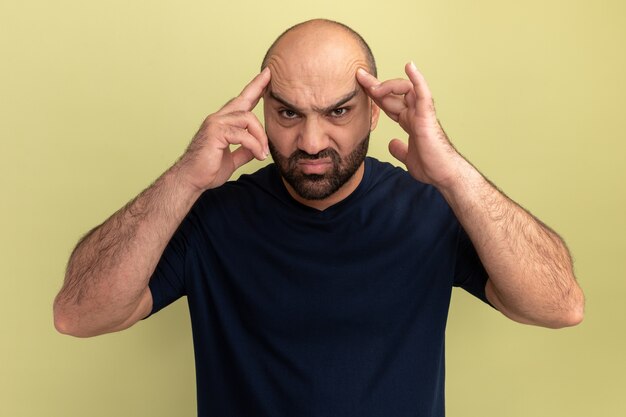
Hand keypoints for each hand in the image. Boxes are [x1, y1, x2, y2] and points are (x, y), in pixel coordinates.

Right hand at [177, 68, 270, 191]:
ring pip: (247, 118)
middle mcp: (217, 118)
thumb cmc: (207, 170)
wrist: (191, 180)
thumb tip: (257, 148)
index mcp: (222, 123)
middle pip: (242, 100)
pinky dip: (254, 144)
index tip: (266, 76)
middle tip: (270, 78)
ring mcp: (215, 123)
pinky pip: (242, 134)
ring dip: (260, 136)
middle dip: (257, 87)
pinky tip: (259, 155)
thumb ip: (244, 151)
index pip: (241, 102)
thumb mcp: (232, 159)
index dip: (253, 88)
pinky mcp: (215, 133)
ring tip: (264, 152)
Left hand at [356, 63, 465, 188]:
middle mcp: (415, 113)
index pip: (388, 103)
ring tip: (374, 87)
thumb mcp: (408, 157)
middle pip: (392, 93)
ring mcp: (421, 113)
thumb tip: (392, 144)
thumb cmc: (431, 166)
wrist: (443, 174)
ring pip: (405, 89)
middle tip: (359, 75)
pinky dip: (417, 79)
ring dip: (388, 85)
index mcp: (409, 121)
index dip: (374, 94)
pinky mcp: (427, 116)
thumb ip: (399, 149)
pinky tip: (409, 66)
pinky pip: (423, 93)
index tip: (360, 85)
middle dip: (374, 84)